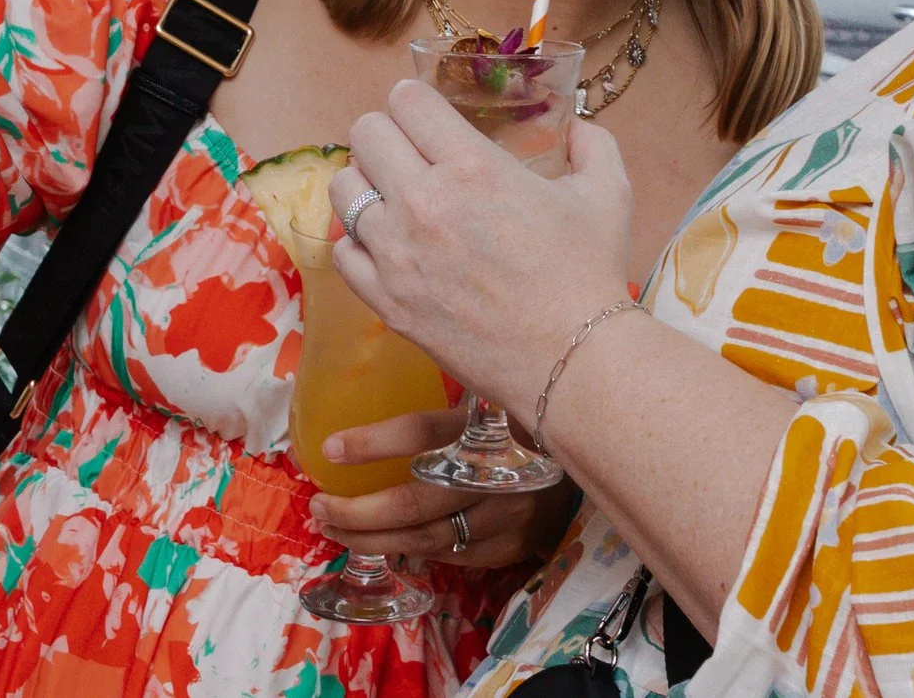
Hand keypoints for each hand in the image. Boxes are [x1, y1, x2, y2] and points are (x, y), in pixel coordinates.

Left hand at [310, 406, 578, 567]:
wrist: (594, 452)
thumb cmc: (523, 417)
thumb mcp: (491, 392)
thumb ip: (444, 393)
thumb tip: (380, 359)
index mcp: (485, 424)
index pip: (421, 434)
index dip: (373, 443)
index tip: (330, 448)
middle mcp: (496, 474)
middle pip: (416, 500)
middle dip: (358, 510)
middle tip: (319, 505)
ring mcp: (506, 516)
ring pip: (426, 537)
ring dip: (372, 537)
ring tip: (334, 527)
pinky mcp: (511, 545)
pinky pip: (451, 554)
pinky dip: (411, 550)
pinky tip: (379, 542)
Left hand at [332, 82, 634, 411]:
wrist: (572, 361)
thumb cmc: (590, 275)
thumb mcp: (608, 194)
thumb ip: (593, 146)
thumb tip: (579, 128)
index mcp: (472, 167)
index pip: (405, 100)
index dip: (415, 102)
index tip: (427, 118)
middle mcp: (423, 202)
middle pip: (365, 134)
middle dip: (387, 136)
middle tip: (410, 156)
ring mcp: (397, 253)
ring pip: (343, 188)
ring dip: (366, 185)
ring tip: (393, 199)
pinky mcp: (385, 299)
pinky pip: (342, 251)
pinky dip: (360, 244)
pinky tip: (388, 248)